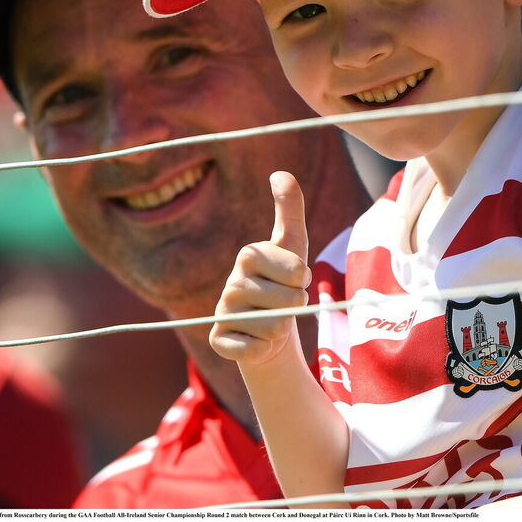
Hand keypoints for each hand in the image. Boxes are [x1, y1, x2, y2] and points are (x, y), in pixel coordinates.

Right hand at [210, 171, 310, 365]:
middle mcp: (230, 282)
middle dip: (294, 306)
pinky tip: (256, 340)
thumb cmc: (284, 283)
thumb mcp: (293, 245)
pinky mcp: (218, 341)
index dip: (303, 281)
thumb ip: (289, 208)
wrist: (270, 331)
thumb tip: (279, 172)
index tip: (294, 280)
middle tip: (282, 303)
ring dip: (281, 330)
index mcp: (248, 255)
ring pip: (274, 328)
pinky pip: (252, 350)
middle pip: (288, 302)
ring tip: (271, 321)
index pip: (296, 272)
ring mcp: (221, 312)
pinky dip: (262, 350)